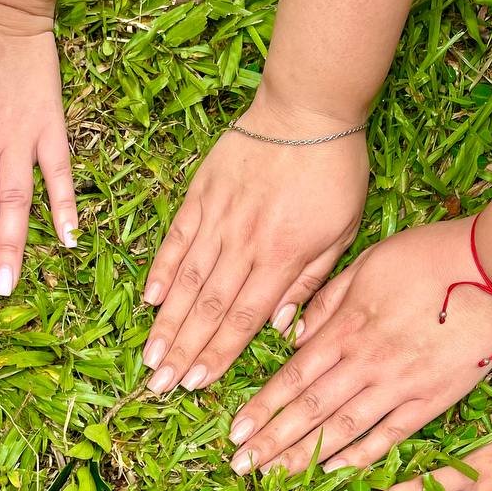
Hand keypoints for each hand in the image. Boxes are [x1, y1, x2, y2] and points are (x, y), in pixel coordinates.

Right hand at [142, 98, 367, 393]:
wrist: (309, 105)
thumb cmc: (333, 173)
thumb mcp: (342, 232)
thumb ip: (309, 283)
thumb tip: (280, 328)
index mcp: (282, 257)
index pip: (243, 319)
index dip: (217, 354)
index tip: (195, 383)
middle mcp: (244, 243)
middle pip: (207, 308)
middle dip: (183, 351)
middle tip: (159, 385)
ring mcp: (218, 218)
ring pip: (186, 280)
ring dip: (166, 323)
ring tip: (149, 355)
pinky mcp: (201, 194)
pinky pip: (177, 239)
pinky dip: (161, 271)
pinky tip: (149, 300)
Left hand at [228, 218, 491, 476]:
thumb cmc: (429, 257)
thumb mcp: (366, 264)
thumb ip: (326, 303)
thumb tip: (293, 335)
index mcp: (346, 329)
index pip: (292, 377)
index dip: (261, 408)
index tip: (234, 432)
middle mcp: (366, 363)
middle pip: (309, 410)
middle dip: (270, 442)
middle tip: (240, 466)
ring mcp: (399, 385)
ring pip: (342, 429)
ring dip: (303, 456)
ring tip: (274, 477)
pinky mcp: (431, 399)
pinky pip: (389, 435)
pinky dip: (360, 456)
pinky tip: (332, 472)